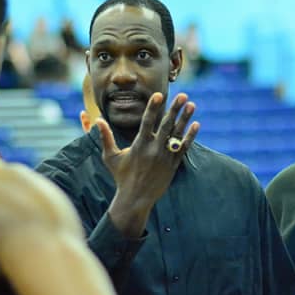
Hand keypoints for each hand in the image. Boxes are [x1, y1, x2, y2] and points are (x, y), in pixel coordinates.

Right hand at [96, 92, 198, 237]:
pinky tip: (196, 125)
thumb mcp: (110, 157)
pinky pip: (183, 148)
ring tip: (192, 105)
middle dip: (174, 109)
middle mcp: (153, 149)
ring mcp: (165, 157)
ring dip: (184, 119)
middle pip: (166, 125)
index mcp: (139, 145)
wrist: (135, 199)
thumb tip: (97, 120)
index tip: (159, 95)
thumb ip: (105, 137)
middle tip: (182, 95)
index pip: (147, 121)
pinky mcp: (173, 165)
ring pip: (177, 134)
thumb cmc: (121, 176)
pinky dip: (190, 137)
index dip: (153, 107)